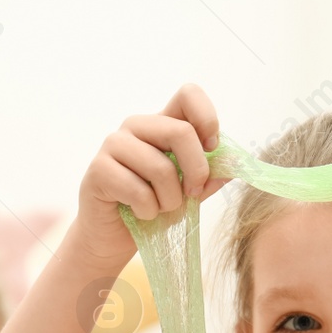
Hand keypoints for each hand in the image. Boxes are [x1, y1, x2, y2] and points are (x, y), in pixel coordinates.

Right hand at [71, 84, 231, 266]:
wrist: (114, 237)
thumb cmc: (153, 208)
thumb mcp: (188, 192)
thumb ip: (209, 176)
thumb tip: (233, 165)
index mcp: (162, 124)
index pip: (189, 95)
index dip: (207, 119)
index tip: (212, 149)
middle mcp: (137, 127)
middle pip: (180, 131)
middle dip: (196, 171)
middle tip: (193, 194)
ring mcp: (114, 144)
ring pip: (161, 167)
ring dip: (170, 200)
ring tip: (160, 209)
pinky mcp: (98, 169)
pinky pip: (139, 191)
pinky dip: (148, 211)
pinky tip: (139, 213)